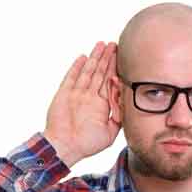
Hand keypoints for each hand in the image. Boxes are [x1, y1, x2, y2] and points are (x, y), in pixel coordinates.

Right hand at [44, 41, 120, 166]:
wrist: (65, 147)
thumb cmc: (87, 144)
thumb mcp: (110, 133)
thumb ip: (119, 118)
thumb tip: (127, 104)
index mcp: (101, 105)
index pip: (110, 82)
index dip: (116, 70)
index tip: (124, 58)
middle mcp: (90, 97)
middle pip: (100, 73)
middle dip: (107, 59)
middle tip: (115, 45)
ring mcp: (77, 94)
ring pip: (88, 71)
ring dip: (95, 58)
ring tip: (102, 44)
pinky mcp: (64, 94)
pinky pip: (71, 78)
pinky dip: (77, 67)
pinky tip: (83, 57)